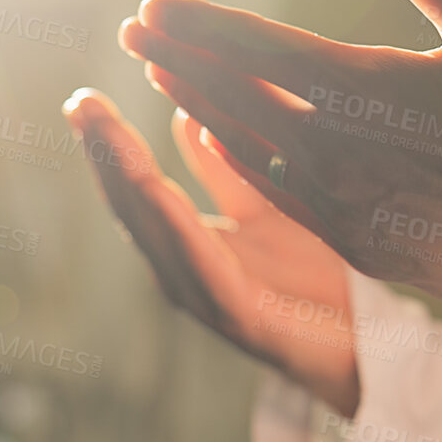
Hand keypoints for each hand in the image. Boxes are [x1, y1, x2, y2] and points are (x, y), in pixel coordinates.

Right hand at [63, 88, 360, 415]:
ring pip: (155, 230)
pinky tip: (155, 188)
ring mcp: (207, 296)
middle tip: (79, 102)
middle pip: (134, 204)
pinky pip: (200, 263)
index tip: (82, 99)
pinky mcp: (239, 315)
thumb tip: (187, 113)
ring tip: (104, 133)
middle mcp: (186, 271)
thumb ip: (226, 168)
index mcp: (188, 244)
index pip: (138, 187)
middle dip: (105, 153)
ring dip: (125, 179)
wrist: (362, 342)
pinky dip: (174, 224)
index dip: (109, 145)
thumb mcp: (267, 206)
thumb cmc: (314, 277)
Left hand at [118, 0, 441, 312]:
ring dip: (202, 106)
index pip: (255, 48)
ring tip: (166, 75)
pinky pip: (280, 196)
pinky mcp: (356, 243)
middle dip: (179, 58)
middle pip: (235, 97)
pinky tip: (226, 139)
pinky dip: (243, 159)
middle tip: (134, 32)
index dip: (197, 24)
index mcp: (368, 89)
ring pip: (249, 148)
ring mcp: (344, 206)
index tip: (150, 6)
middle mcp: (341, 151)